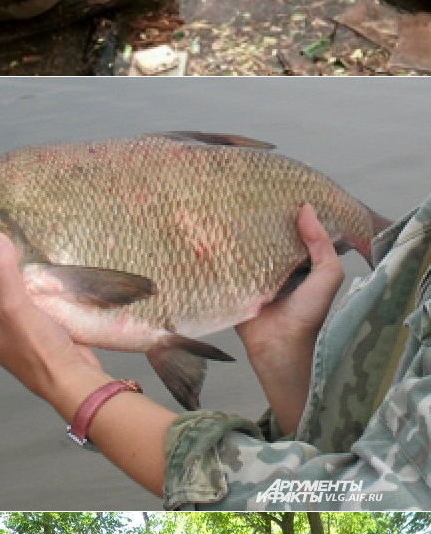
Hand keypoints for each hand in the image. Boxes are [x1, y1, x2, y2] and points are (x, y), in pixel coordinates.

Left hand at [0, 232, 103, 406]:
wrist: (73, 376)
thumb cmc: (37, 352)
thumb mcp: (14, 308)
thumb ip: (4, 273)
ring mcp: (17, 327)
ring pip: (11, 294)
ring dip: (14, 275)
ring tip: (13, 244)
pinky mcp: (40, 324)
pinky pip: (33, 298)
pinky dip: (34, 283)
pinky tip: (39, 265)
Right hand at [236, 204, 344, 432]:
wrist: (280, 348)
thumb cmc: (308, 314)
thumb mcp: (328, 276)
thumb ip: (322, 244)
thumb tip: (305, 208)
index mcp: (295, 262)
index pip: (287, 229)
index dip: (282, 210)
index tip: (272, 185)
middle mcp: (271, 266)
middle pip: (261, 236)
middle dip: (253, 218)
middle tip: (239, 190)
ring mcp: (248, 276)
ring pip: (240, 249)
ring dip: (231, 234)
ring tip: (218, 205)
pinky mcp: (230, 287)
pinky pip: (222, 267)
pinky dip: (216, 254)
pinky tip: (206, 233)